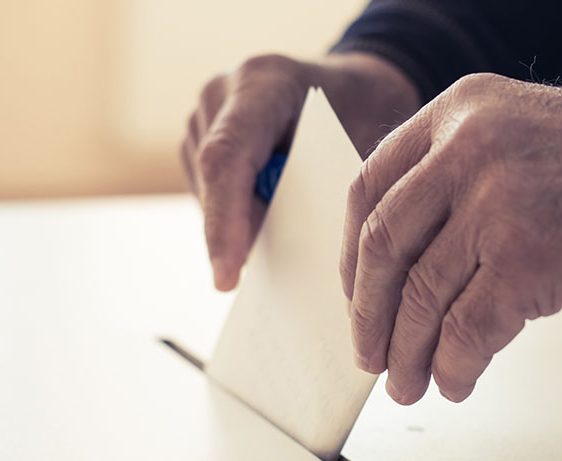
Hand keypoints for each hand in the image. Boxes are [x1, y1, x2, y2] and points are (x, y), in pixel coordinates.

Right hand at [182, 52, 419, 289]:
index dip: (225, 221)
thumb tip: (307, 253)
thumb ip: (324, 186)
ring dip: (238, 225)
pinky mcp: (198, 136)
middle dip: (237, 234)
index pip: (227, 156)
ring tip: (281, 239)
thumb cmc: (363, 114)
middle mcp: (221, 93)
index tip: (228, 277)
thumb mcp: (358, 142)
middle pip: (211, 180)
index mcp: (263, 82)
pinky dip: (236, 215)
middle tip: (277, 276)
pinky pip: (208, 192)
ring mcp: (203, 114)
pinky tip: (270, 222)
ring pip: (205, 193)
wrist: (353, 87)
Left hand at [340, 74, 561, 404]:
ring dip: (408, 354)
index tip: (355, 299)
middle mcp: (468, 148)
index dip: (351, 258)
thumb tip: (394, 273)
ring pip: (421, 297)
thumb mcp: (513, 144)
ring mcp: (498, 202)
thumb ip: (451, 185)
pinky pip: (467, 331)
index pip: (368, 190)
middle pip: (384, 246)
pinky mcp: (530, 259)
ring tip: (408, 384)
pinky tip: (456, 381)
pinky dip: (454, 366)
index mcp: (457, 113)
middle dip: (368, 315)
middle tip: (369, 356)